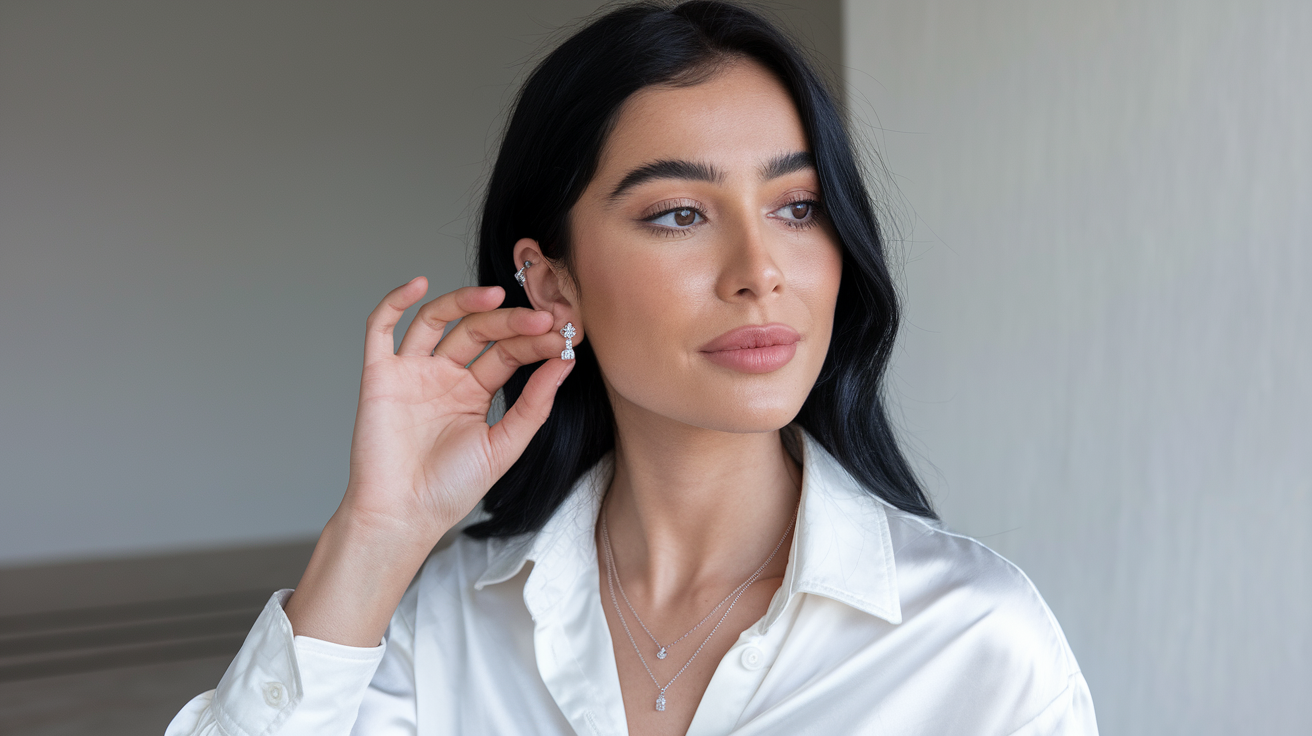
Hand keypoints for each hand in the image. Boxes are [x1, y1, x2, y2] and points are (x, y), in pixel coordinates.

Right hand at [284, 276, 572, 645]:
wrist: (403, 515)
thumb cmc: (450, 488)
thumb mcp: (504, 445)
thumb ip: (534, 405)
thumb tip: (564, 364)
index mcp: (474, 392)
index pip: (507, 352)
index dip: (533, 340)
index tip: (562, 333)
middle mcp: (443, 375)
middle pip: (478, 332)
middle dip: (510, 322)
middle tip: (541, 318)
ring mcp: (412, 372)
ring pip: (437, 320)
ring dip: (464, 303)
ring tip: (496, 296)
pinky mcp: (380, 375)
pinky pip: (382, 329)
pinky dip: (395, 301)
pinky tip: (420, 284)